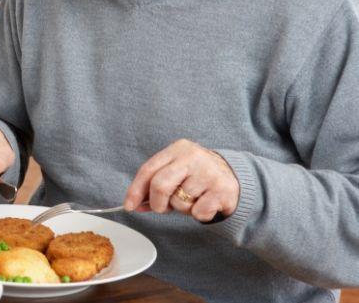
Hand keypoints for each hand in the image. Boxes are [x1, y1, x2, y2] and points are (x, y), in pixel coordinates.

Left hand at [123, 139, 238, 221]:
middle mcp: (192, 157)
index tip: (129, 206)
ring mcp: (208, 172)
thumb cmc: (198, 176)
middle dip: (156, 203)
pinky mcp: (222, 190)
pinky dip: (199, 214)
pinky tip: (207, 203)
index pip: (148, 169)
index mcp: (177, 149)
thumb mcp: (176, 172)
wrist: (235, 178)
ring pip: (179, 202)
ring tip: (194, 199)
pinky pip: (198, 212)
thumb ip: (154, 185)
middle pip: (160, 185)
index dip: (135, 190)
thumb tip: (133, 204)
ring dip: (182, 208)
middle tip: (162, 208)